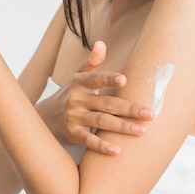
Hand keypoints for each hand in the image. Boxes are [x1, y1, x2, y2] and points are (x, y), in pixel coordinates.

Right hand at [36, 41, 153, 155]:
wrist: (44, 118)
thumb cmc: (69, 94)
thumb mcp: (77, 77)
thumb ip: (92, 62)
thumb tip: (102, 43)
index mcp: (80, 82)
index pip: (96, 78)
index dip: (109, 79)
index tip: (124, 80)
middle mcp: (76, 99)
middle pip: (107, 103)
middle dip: (130, 109)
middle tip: (150, 114)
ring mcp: (74, 117)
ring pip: (101, 122)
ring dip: (122, 127)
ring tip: (142, 131)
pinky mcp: (72, 134)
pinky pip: (89, 140)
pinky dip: (102, 146)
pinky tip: (117, 150)